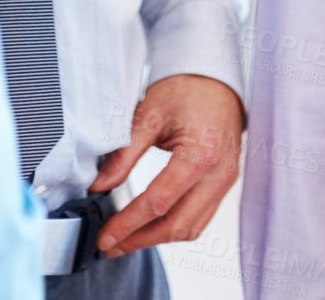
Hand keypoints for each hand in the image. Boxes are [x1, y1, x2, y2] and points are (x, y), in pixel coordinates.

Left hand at [90, 74, 243, 256]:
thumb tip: (99, 186)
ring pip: (191, 227)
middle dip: (140, 240)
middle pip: (177, 225)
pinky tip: (152, 226)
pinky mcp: (225, 183)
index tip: (105, 237)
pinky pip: (201, 217)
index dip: (128, 224)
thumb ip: (125, 152)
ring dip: (157, 239)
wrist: (215, 77)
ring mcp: (225, 181)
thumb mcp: (150, 113)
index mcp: (201, 154)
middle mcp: (219, 174)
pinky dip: (175, 226)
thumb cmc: (185, 89)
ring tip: (127, 240)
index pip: (159, 202)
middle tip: (110, 246)